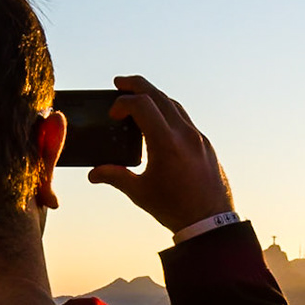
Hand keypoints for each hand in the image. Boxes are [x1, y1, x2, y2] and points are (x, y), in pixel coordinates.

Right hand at [87, 75, 234, 231]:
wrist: (211, 222)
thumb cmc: (175, 209)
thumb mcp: (140, 193)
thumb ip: (115, 177)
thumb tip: (93, 173)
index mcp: (167, 143)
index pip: (142, 105)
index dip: (122, 103)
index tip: (113, 115)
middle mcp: (185, 134)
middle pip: (159, 96)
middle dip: (137, 85)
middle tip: (119, 83)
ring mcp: (198, 137)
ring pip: (174, 105)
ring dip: (154, 96)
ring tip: (138, 97)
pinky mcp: (205, 144)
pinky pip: (185, 119)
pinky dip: (168, 111)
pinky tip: (159, 119)